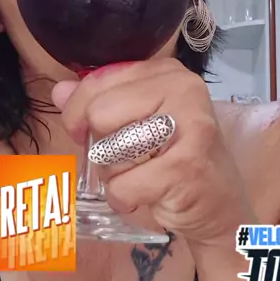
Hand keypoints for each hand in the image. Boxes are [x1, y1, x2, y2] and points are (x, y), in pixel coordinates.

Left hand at [52, 59, 251, 247]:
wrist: (220, 207)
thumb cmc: (176, 161)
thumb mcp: (138, 124)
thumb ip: (98, 103)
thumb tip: (60, 91)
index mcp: (168, 73)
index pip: (97, 81)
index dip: (79, 111)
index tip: (88, 131)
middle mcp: (184, 90)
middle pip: (98, 114)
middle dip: (101, 147)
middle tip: (127, 160)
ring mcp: (189, 127)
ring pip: (109, 150)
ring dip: (115, 175)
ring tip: (144, 176)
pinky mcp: (186, 166)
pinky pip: (122, 186)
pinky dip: (125, 200)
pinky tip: (149, 197)